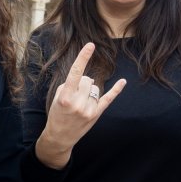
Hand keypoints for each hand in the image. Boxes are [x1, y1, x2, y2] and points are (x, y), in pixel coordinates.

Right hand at [34, 42, 126, 168]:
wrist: (60, 136)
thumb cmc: (57, 114)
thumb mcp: (57, 98)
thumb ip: (70, 85)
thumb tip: (86, 78)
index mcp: (66, 97)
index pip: (75, 72)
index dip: (83, 57)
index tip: (90, 45)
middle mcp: (78, 103)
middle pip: (87, 79)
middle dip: (81, 83)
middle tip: (75, 95)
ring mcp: (89, 110)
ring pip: (95, 87)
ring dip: (88, 91)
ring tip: (80, 103)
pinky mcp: (97, 114)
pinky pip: (108, 99)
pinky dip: (116, 90)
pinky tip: (123, 82)